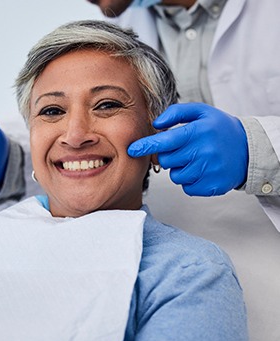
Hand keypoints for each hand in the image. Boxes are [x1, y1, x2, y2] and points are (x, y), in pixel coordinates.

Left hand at [128, 103, 247, 195]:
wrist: (249, 149)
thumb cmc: (219, 129)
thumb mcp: (201, 112)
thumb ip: (176, 113)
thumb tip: (156, 124)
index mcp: (198, 132)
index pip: (165, 141)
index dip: (146, 146)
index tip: (132, 149)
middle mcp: (203, 152)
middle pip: (166, 160)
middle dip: (169, 155)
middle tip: (184, 149)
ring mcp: (208, 171)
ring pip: (175, 175)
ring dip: (180, 168)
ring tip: (196, 159)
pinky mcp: (211, 186)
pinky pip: (187, 187)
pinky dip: (190, 180)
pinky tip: (202, 170)